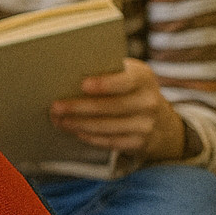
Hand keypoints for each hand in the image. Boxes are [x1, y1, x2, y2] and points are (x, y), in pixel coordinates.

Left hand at [51, 58, 188, 161]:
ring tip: (59, 120)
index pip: (125, 81)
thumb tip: (68, 72)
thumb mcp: (126, 74)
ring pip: (107, 126)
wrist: (159, 118)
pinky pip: (111, 141)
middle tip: (56, 107)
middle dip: (80, 107)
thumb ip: (106, 71)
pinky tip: (75, 131)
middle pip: (111, 106)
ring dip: (79, 124)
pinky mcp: (140, 143)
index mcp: (143, 78)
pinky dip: (90, 137)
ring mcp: (146, 124)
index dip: (105, 84)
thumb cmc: (129, 89)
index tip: (83, 85)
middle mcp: (149, 101)